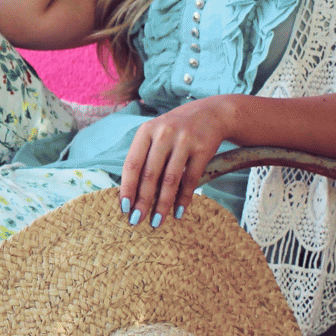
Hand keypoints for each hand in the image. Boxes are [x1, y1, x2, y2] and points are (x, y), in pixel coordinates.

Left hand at [118, 95, 235, 225]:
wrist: (211, 114)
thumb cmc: (175, 130)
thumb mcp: (156, 134)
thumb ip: (143, 156)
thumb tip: (130, 192)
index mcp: (146, 131)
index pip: (132, 164)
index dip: (127, 187)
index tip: (124, 207)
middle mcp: (164, 134)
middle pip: (150, 174)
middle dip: (143, 201)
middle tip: (136, 220)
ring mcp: (184, 141)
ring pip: (170, 179)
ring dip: (162, 204)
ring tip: (156, 221)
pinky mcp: (202, 149)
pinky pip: (190, 179)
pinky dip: (183, 198)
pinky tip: (178, 212)